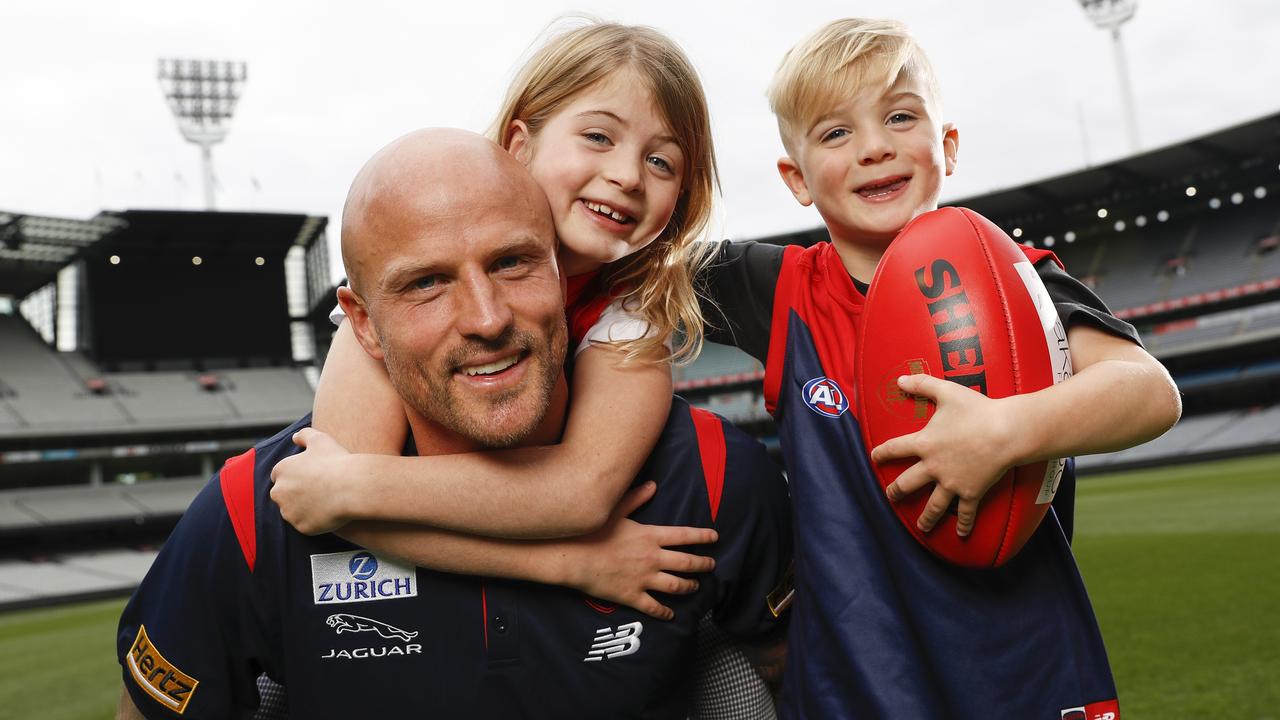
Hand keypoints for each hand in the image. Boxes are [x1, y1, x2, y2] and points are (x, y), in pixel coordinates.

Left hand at [269, 428, 355, 534]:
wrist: (351, 486)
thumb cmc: (336, 461)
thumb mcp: (320, 439)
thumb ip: (304, 435)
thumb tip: (295, 437)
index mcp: (281, 470)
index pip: (280, 475)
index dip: (295, 476)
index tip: (310, 477)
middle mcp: (279, 492)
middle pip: (283, 495)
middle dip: (295, 494)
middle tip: (317, 491)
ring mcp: (289, 512)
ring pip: (292, 512)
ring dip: (303, 508)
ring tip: (324, 502)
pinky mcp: (301, 527)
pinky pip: (305, 525)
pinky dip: (314, 521)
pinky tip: (328, 513)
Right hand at [565, 481, 717, 620]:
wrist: (572, 557)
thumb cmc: (592, 531)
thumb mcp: (616, 510)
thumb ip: (636, 498)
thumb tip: (653, 485)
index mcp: (650, 536)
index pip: (684, 536)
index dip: (702, 536)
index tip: (715, 538)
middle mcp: (652, 558)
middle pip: (687, 563)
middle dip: (703, 564)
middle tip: (712, 565)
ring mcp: (643, 579)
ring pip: (676, 586)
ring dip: (690, 587)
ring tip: (696, 587)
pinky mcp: (632, 596)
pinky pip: (654, 607)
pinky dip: (665, 612)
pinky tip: (671, 615)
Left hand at [871, 374, 1018, 535]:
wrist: (1005, 431)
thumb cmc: (977, 409)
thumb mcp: (946, 391)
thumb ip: (921, 384)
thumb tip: (899, 379)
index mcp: (924, 443)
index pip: (894, 449)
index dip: (881, 453)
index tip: (874, 458)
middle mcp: (933, 467)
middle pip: (907, 483)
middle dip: (896, 491)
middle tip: (891, 497)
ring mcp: (951, 483)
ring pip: (933, 505)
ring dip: (925, 518)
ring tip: (921, 527)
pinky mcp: (970, 493)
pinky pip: (964, 512)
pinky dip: (963, 524)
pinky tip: (960, 534)